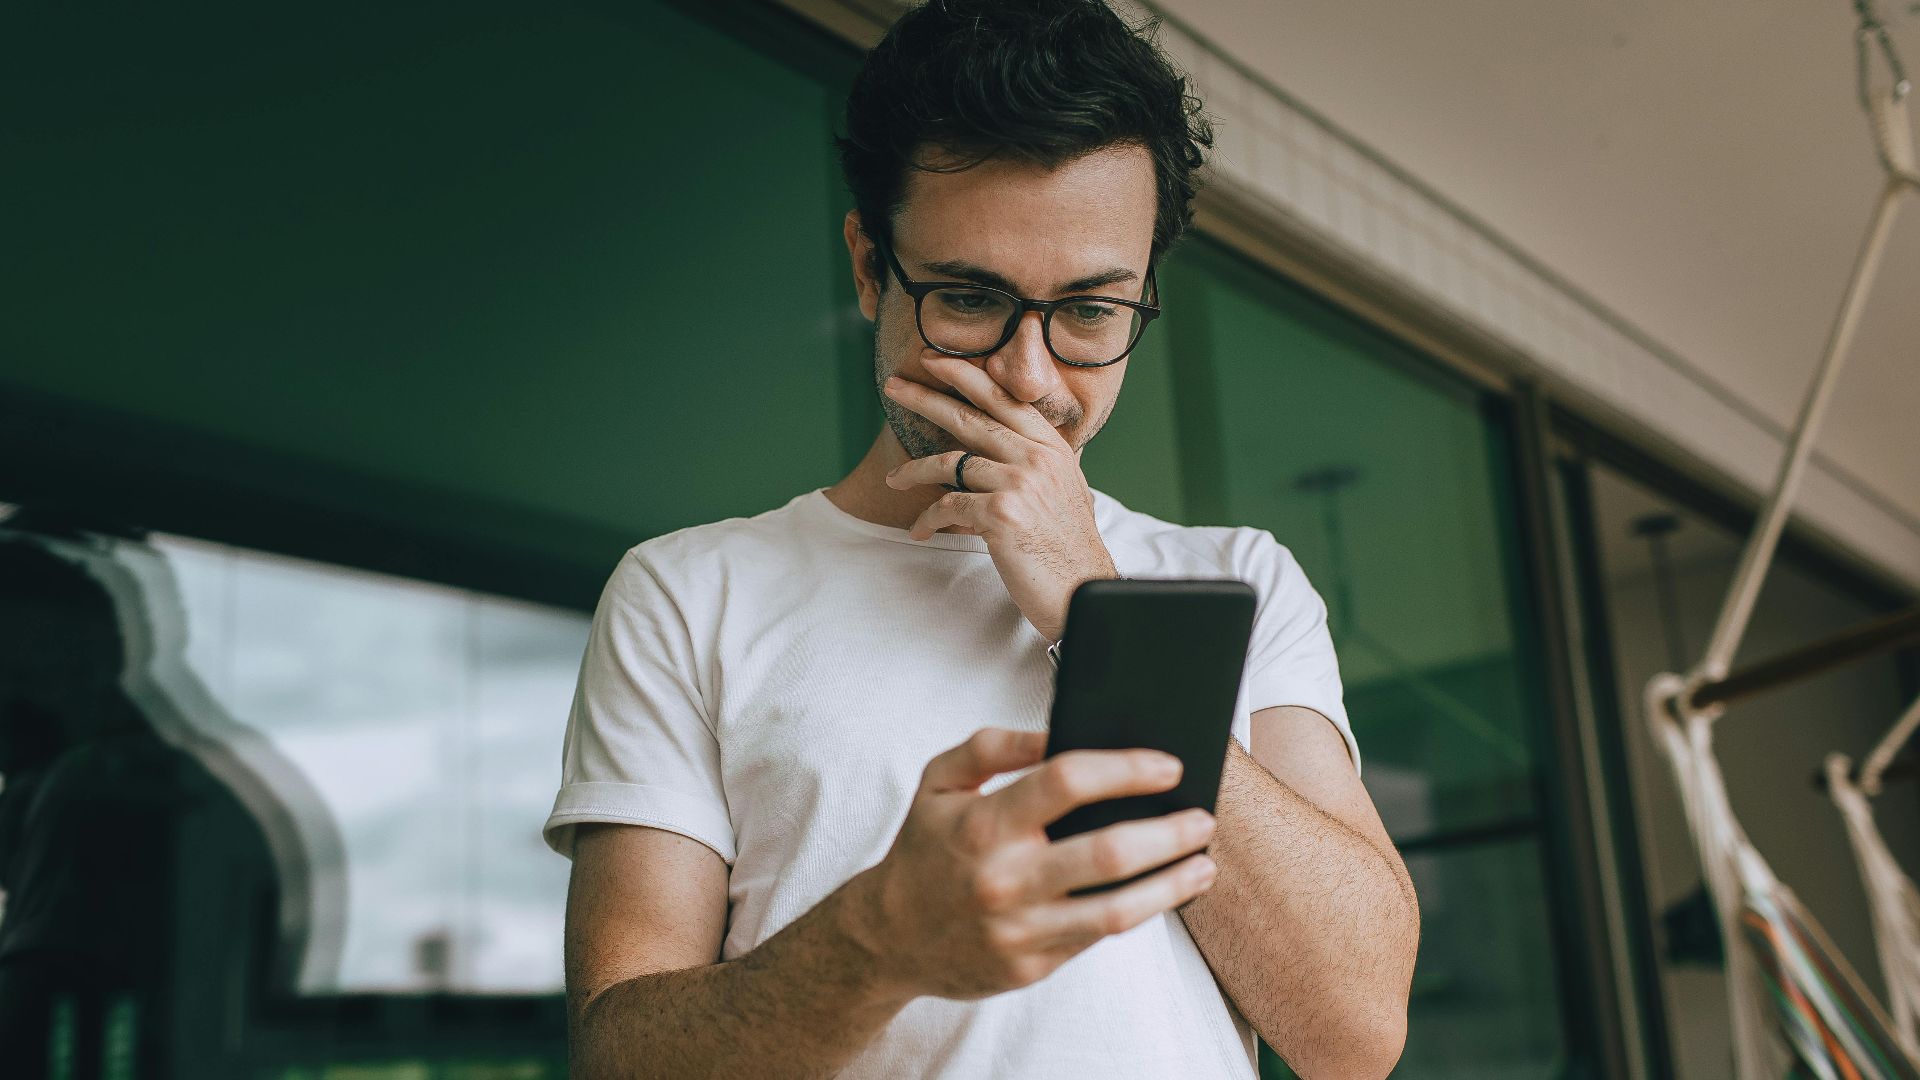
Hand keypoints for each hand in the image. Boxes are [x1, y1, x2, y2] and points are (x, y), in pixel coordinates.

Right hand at [849, 728, 1217, 1000]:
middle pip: (1109, 852)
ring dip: (1171, 883)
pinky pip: (1097, 936)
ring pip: (1116, 909)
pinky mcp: (1031, 966)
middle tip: (1203, 817)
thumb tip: (1056, 732)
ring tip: (1203, 864)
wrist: (889, 936)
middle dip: (1169, 832)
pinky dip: (1139, 912)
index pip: (1067, 781)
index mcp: (984, 822)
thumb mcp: (940, 781)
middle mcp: (1004, 877)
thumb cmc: (925, 847)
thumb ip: (994, 746)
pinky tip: (1164, 891)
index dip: (1126, 769)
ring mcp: (1020, 928)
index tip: (1167, 765)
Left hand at [882, 355, 1115, 641]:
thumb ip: (1032, 466)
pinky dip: (928, 518)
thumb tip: (990, 458)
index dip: (967, 376)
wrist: (1082, 591)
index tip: (936, 362)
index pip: (1004, 399)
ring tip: (894, 478)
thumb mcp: (1061, 493)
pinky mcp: (1001, 514)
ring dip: (915, 471)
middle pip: (971, 417)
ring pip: (951, 462)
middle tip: (895, 385)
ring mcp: (1020, 483)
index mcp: (1052, 448)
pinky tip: (919, 530)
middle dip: (926, 398)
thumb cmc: (1067, 549)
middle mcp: (1037, 458)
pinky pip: (948, 505)